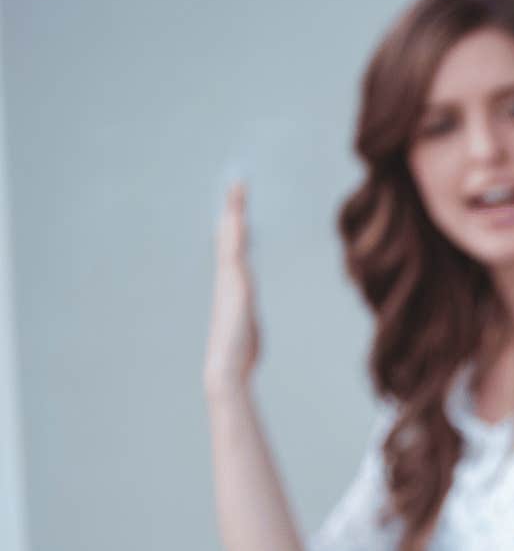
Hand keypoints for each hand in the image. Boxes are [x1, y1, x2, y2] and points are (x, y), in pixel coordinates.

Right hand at [203, 181, 260, 399]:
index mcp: (232, 287)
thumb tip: (246, 325)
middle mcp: (228, 279)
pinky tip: (240, 216)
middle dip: (233, 209)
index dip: (235, 228)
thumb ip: (247, 321)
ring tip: (238, 186)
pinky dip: (237, 232)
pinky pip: (236, 251)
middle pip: (231, 236)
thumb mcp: (249, 331)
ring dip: (235, 211)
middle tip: (237, 183)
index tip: (236, 208)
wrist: (227, 368)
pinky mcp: (235, 286)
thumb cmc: (239, 356)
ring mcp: (230, 281)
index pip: (235, 250)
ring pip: (233, 238)